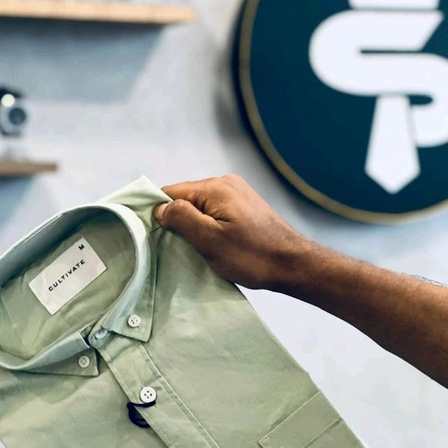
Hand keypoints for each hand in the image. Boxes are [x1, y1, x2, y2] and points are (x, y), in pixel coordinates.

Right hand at [153, 174, 310, 290]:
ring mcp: (238, 193)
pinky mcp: (246, 206)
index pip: (171, 192)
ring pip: (200, 206)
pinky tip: (213, 243)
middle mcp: (226, 183)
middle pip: (186, 198)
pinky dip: (209, 226)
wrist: (292, 264)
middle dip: (178, 220)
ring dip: (194, 225)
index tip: (155, 236)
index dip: (159, 213)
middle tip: (177, 247)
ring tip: (197, 248)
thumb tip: (160, 207)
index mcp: (215, 187)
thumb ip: (181, 218)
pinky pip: (215, 212)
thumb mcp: (209, 240)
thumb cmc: (251, 255)